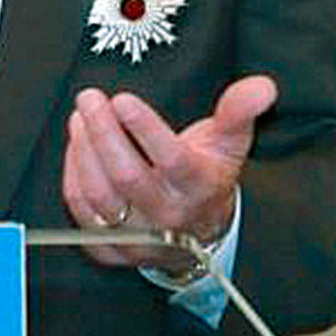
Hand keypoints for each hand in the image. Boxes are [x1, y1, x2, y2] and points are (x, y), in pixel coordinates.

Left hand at [61, 75, 276, 266]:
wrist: (196, 236)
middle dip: (102, 131)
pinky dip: (73, 176)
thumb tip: (262, 86)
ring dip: (83, 151)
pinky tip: (76, 147)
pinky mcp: (112, 249)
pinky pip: (82, 214)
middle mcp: (167, 216)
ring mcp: (137, 237)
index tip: (122, 99)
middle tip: (89, 98)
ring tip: (80, 117)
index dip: (144, 128)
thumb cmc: (206, 178)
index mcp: (198, 187)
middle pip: (126, 175)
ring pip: (99, 194)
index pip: (171, 159)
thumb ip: (240, 111)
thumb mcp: (228, 143)